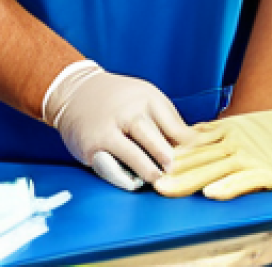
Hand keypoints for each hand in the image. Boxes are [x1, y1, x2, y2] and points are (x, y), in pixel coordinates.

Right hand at [43, 61, 193, 189]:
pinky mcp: (93, 145)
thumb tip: (190, 146)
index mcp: (147, 97)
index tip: (195, 159)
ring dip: (148, 170)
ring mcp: (109, 128)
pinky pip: (112, 166)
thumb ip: (164, 119)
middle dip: (167, 157)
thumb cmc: (119, 99)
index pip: (173, 125)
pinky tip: (134, 181)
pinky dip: (125, 177)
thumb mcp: (144, 97)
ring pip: (133, 154)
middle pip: (153, 137)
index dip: (186, 146)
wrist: (76, 91)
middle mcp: (128, 111)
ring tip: (158, 179)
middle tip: (175, 170)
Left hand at [154, 105, 271, 199]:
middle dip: (171, 170)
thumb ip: (227, 131)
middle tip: (148, 179)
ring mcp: (251, 156)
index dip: (173, 152)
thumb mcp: (252, 124)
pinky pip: (244, 181)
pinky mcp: (268, 172)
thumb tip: (201, 135)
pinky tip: (212, 194)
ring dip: (188, 181)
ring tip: (165, 190)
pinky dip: (227, 187)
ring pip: (213, 170)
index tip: (151, 159)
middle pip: (198, 157)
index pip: (195, 142)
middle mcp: (236, 141)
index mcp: (232, 130)